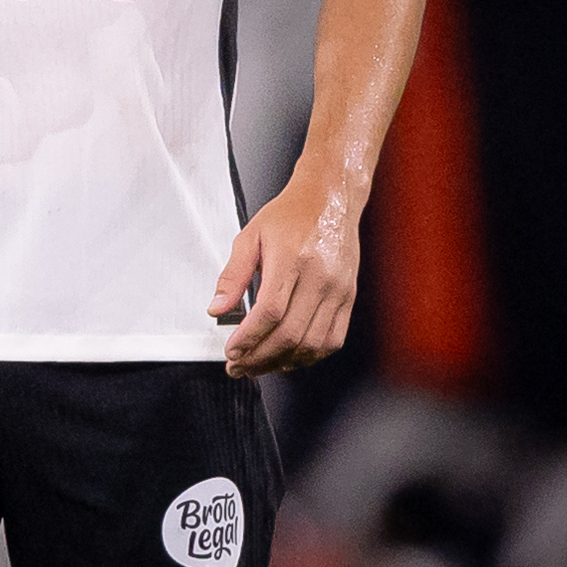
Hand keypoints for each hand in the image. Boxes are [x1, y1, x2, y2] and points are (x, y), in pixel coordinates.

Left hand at [209, 168, 359, 377]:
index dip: (249, 338)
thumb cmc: (288, 215)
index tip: (232, 351)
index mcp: (292, 259)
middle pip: (291, 334)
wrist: (329, 200)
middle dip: (260, 358)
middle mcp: (320, 278)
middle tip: (238, 366)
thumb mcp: (249, 236)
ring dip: (283, 362)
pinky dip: (310, 355)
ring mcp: (339, 290)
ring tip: (258, 366)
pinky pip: (333, 338)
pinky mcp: (349, 298)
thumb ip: (232, 275)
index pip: (270, 312)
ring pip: (313, 343)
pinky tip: (288, 358)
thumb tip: (217, 309)